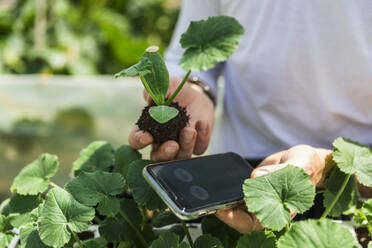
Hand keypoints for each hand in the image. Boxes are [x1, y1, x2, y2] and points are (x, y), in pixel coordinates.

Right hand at [128, 76, 214, 160]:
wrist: (195, 94)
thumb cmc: (174, 92)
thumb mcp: (164, 86)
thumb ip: (155, 90)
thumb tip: (150, 98)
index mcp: (148, 129)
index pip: (136, 141)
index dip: (139, 141)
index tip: (147, 137)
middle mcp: (162, 142)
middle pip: (158, 157)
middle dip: (165, 154)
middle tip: (172, 145)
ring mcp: (180, 146)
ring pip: (180, 157)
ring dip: (185, 146)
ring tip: (190, 130)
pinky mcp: (197, 145)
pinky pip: (199, 148)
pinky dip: (202, 138)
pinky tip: (202, 123)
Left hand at [216, 145, 332, 233]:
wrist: (303, 159)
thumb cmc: (306, 166)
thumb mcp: (299, 165)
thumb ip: (279, 172)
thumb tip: (256, 176)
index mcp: (281, 211)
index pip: (255, 223)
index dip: (236, 220)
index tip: (222, 210)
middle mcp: (267, 209)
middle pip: (241, 219)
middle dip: (224, 213)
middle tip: (210, 202)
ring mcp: (258, 200)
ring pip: (237, 208)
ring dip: (223, 203)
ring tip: (209, 194)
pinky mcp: (252, 190)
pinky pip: (237, 194)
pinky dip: (227, 192)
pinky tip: (218, 186)